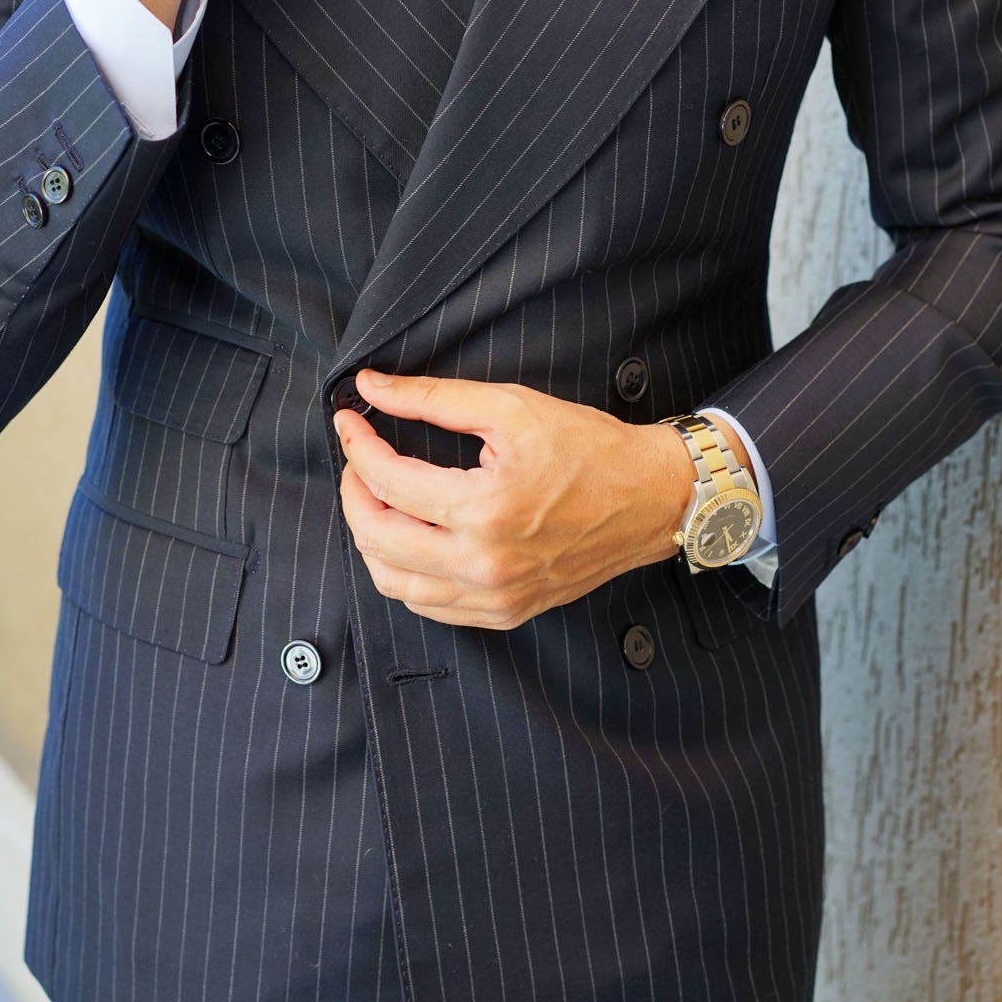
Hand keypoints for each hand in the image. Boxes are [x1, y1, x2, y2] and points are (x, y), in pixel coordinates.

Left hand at [334, 370, 699, 629]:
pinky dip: (405, 572)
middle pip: (376, 538)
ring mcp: (494, 597)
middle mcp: (485, 563)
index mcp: (485, 509)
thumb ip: (433, 397)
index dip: (357, 445)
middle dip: (352, 492)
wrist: (651, 499)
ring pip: (394, 582)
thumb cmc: (590, 450)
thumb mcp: (511, 407)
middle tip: (359, 460)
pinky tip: (411, 538)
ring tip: (379, 499)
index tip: (350, 421)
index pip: (387, 481)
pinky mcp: (505, 612)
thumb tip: (371, 388)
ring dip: (371, 537)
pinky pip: (429, 606)